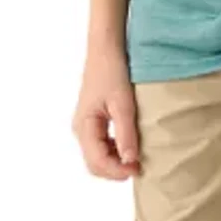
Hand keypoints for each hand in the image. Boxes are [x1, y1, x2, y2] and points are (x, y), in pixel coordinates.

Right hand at [71, 45, 140, 180]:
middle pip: (94, 164)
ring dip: (115, 161)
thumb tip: (131, 162)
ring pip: (97, 156)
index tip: (138, 169)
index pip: (97, 162)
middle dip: (115, 170)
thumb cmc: (112, 71)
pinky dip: (114, 150)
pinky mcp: (93, 119)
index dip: (117, 171)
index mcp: (84, 126)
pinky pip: (101, 144)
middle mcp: (81, 129)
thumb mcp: (123, 103)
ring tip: (137, 158)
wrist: (106, 48)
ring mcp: (85, 125)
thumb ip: (126, 133)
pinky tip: (129, 145)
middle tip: (140, 167)